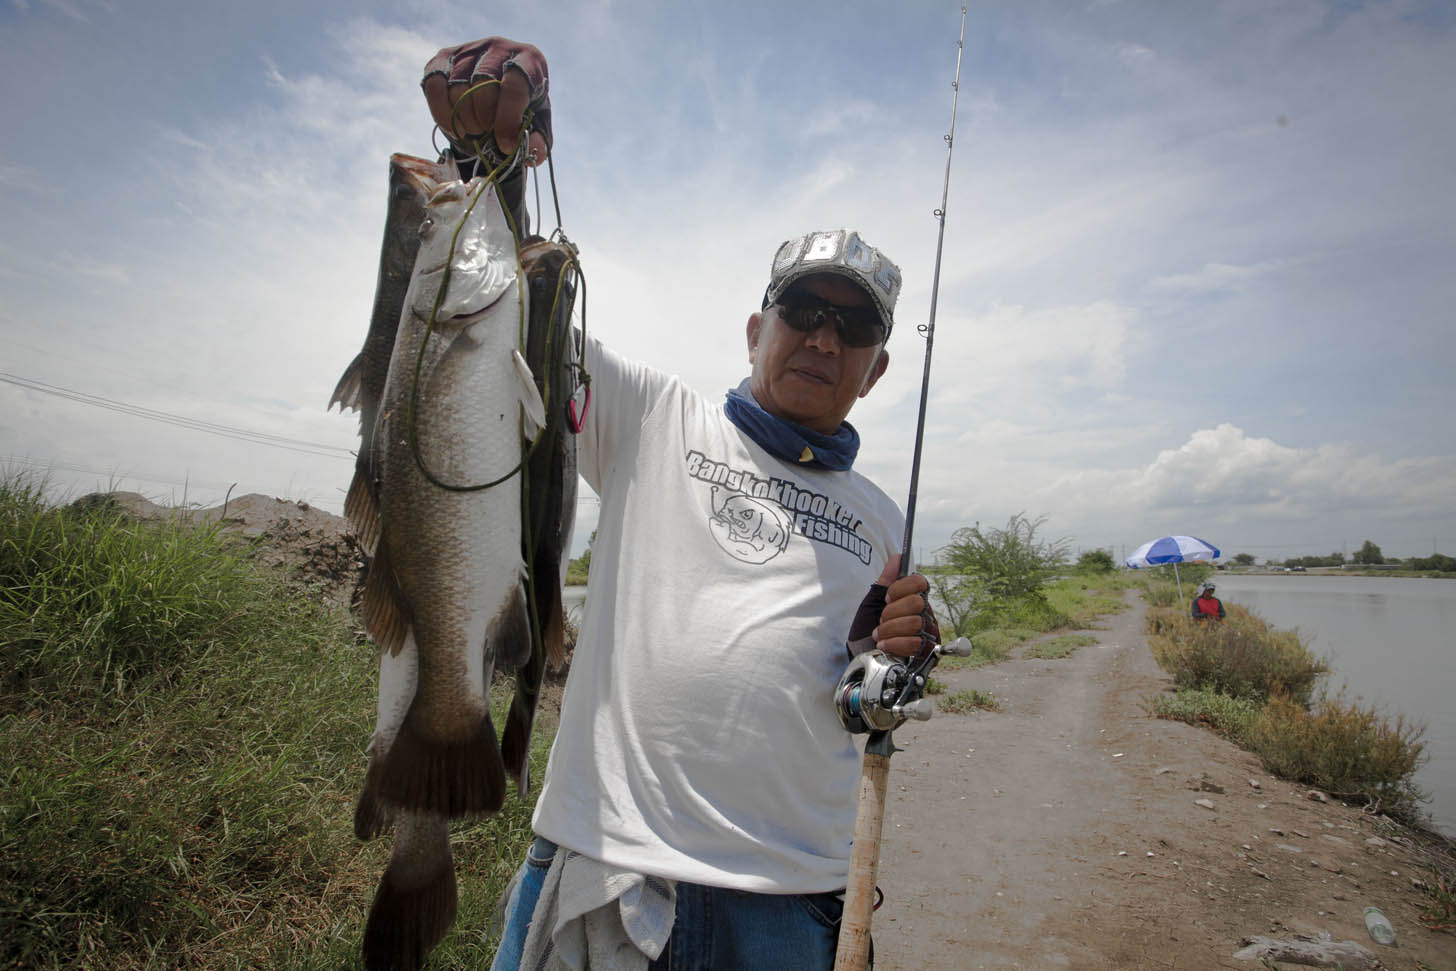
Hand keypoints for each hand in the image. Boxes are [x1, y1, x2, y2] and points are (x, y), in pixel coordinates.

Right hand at [422, 37, 551, 165]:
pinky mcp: (444, 57)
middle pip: (482, 86)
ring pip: (458, 88)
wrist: (498, 96)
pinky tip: (455, 128)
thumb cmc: (522, 109)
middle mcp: (499, 46)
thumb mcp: (537, 125)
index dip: (507, 121)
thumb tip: (533, 152)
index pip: (514, 86)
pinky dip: (442, 113)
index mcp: (529, 59)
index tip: (505, 146)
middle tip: (488, 134)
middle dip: (484, 120)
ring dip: (464, 119)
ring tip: (475, 130)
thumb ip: (539, 140)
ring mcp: (470, 49)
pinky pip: (435, 85)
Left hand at [871, 555, 939, 657]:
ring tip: (879, 634)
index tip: (887, 598)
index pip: (920, 582)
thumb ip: (886, 581)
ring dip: (890, 629)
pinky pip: (915, 643)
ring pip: (915, 623)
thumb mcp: (872, 603)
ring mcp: (927, 634)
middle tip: (882, 620)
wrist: (861, 656)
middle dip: (892, 612)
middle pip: (917, 603)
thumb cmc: (866, 630)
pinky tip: (885, 645)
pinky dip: (895, 643)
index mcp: (913, 599)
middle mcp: (924, 614)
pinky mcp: (926, 653)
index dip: (901, 588)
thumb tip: (898, 557)